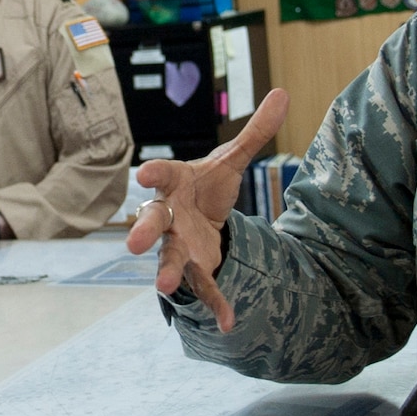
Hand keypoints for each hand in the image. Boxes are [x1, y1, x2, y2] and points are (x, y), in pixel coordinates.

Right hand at [126, 89, 288, 333]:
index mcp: (175, 183)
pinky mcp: (195, 268)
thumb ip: (255, 132)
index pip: (162, 175)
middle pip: (153, 222)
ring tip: (164, 286)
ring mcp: (178, 245)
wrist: (203, 219)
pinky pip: (203, 287)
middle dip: (142, 230)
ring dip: (167, 273)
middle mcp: (169, 216)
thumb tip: (283, 93)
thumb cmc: (207, 185)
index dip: (153, 174)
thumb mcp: (232, 159)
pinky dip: (215, 304)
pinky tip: (229, 322)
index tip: (144, 174)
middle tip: (133, 242)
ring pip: (168, 258)